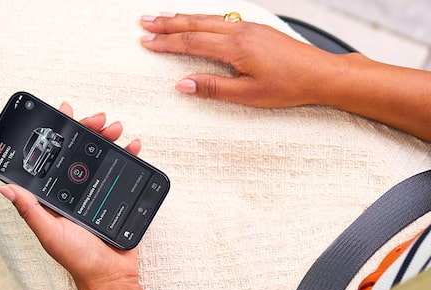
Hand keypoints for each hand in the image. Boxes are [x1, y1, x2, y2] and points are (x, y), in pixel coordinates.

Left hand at [0, 102, 143, 289]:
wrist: (113, 277)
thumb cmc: (78, 260)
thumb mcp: (50, 234)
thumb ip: (31, 211)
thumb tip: (5, 188)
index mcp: (54, 196)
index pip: (53, 158)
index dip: (57, 134)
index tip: (62, 114)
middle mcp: (74, 190)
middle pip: (80, 150)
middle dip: (88, 130)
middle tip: (98, 119)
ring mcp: (96, 191)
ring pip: (101, 155)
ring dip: (109, 137)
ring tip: (116, 128)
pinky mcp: (117, 194)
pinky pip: (124, 168)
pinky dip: (130, 154)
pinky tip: (134, 145)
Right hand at [140, 13, 341, 107]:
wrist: (322, 73)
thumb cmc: (290, 85)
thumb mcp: (248, 95)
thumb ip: (213, 88)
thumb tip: (183, 83)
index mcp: (236, 47)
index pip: (192, 42)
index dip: (166, 43)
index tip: (147, 42)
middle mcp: (241, 31)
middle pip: (196, 24)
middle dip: (168, 23)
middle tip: (145, 22)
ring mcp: (249, 27)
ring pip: (208, 18)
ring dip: (183, 18)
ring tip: (163, 18)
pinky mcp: (256, 29)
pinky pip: (221, 19)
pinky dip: (202, 19)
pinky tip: (196, 20)